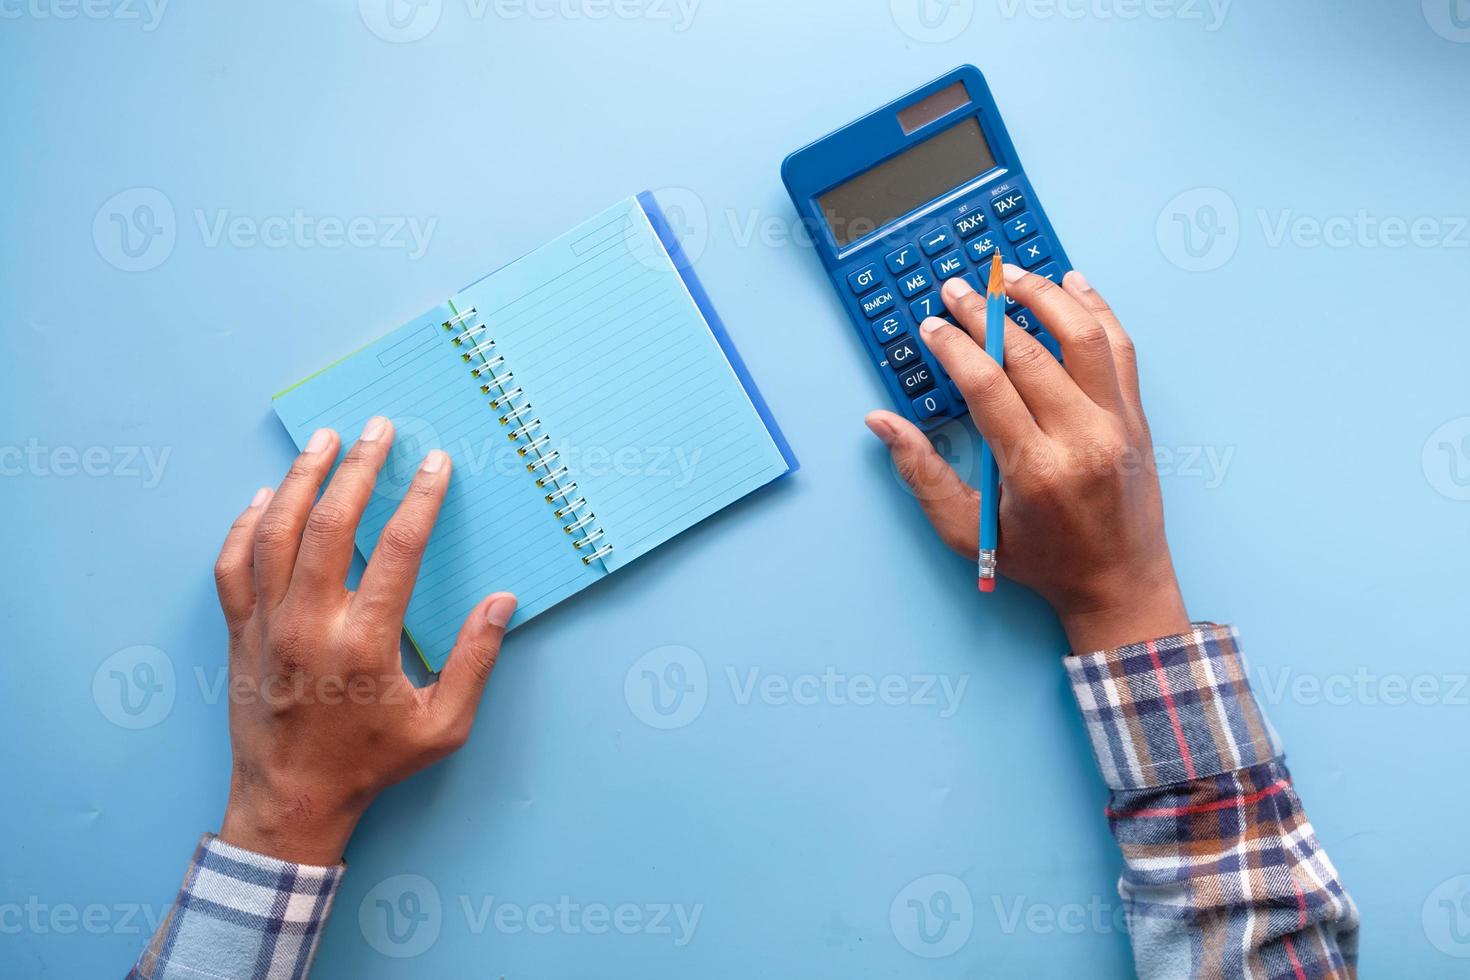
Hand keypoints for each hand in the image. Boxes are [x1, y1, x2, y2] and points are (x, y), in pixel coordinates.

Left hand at [212, 419, 517, 864]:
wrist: (291, 801)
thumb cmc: (372, 763)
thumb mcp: (443, 727)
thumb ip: (476, 661)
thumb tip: (502, 602)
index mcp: (363, 645)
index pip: (396, 550)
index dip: (420, 499)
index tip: (435, 463)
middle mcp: (308, 626)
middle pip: (328, 525)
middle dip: (357, 468)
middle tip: (377, 429)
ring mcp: (266, 627)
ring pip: (273, 533)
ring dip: (299, 480)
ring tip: (323, 441)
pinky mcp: (239, 634)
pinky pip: (232, 566)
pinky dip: (244, 525)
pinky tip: (262, 497)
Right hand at [866, 267, 1189, 653]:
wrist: (1119, 583)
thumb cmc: (1041, 562)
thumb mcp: (966, 532)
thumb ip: (921, 474)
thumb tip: (881, 422)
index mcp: (1035, 470)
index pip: (987, 385)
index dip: (953, 346)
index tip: (931, 325)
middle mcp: (1082, 439)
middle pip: (1028, 352)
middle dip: (985, 314)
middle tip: (956, 289)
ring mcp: (1118, 424)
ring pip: (1083, 335)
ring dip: (1045, 296)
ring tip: (1011, 275)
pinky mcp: (1138, 417)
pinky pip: (1120, 348)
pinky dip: (1097, 309)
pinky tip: (1073, 284)